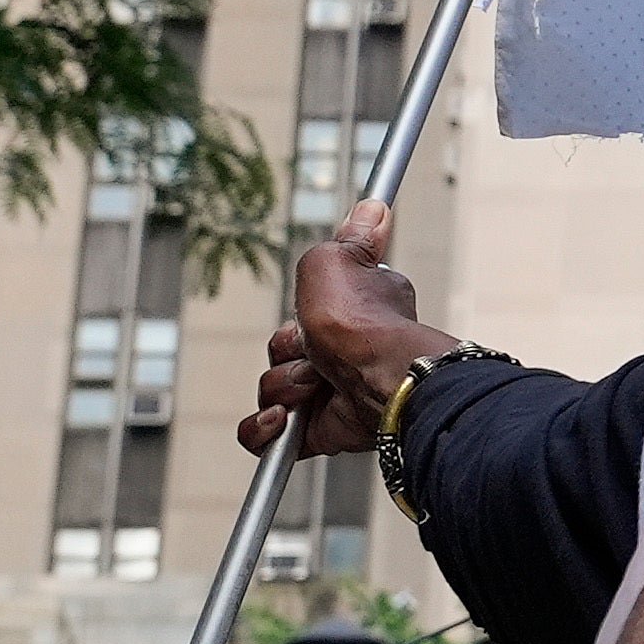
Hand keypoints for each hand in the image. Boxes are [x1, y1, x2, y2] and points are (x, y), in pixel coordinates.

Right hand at [243, 205, 444, 458]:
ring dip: (283, 388)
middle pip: (279, 354)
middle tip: (311, 353)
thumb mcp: (340, 259)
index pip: (302, 318)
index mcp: (349, 319)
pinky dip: (264, 430)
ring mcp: (326, 397)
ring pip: (271, 391)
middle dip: (284, 354)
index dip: (295, 318)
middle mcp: (339, 358)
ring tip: (314, 384)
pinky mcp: (314, 433)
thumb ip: (350, 236)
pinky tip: (283, 419)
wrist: (378, 379)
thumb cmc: (361, 320)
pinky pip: (265, 437)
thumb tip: (375, 206)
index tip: (310, 316)